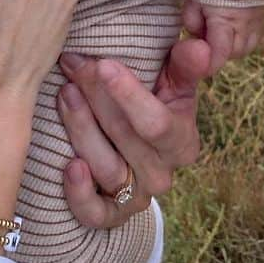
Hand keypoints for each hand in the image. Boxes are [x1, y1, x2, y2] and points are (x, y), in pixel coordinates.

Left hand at [58, 37, 209, 229]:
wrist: (141, 152)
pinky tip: (69, 165)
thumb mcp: (174, 84)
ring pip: (106, 168)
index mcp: (182, 141)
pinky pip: (95, 213)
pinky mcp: (112, 215)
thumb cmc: (156, 105)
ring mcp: (137, 196)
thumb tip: (198, 47)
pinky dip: (79, 193)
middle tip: (72, 65)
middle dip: (95, 96)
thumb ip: (185, 66)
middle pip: (124, 137)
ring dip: (81, 128)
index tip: (103, 65)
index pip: (155, 123)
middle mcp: (162, 174)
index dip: (128, 95)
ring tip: (65, 93)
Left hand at [183, 0, 263, 73]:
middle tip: (206, 38)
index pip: (219, 55)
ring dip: (233, 44)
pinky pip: (257, 33)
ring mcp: (259, 16)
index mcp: (227, 19)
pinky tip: (233, 23)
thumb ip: (191, 20)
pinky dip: (245, 35)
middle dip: (220, 52)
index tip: (200, 62)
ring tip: (219, 30)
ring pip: (248, 45)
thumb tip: (196, 35)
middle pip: (235, 53)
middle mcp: (247, 21)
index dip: (208, 64)